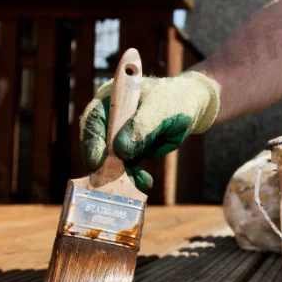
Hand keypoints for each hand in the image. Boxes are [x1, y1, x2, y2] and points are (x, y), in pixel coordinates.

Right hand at [79, 71, 219, 191]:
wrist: (190, 109)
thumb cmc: (173, 101)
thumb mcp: (160, 110)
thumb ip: (142, 127)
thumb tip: (120, 150)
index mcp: (111, 100)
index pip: (93, 119)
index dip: (91, 140)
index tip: (96, 160)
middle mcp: (109, 119)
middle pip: (96, 143)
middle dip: (104, 163)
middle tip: (111, 179)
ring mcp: (117, 137)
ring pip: (110, 159)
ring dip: (121, 174)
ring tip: (139, 181)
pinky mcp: (128, 151)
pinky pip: (125, 167)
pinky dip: (133, 176)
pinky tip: (145, 182)